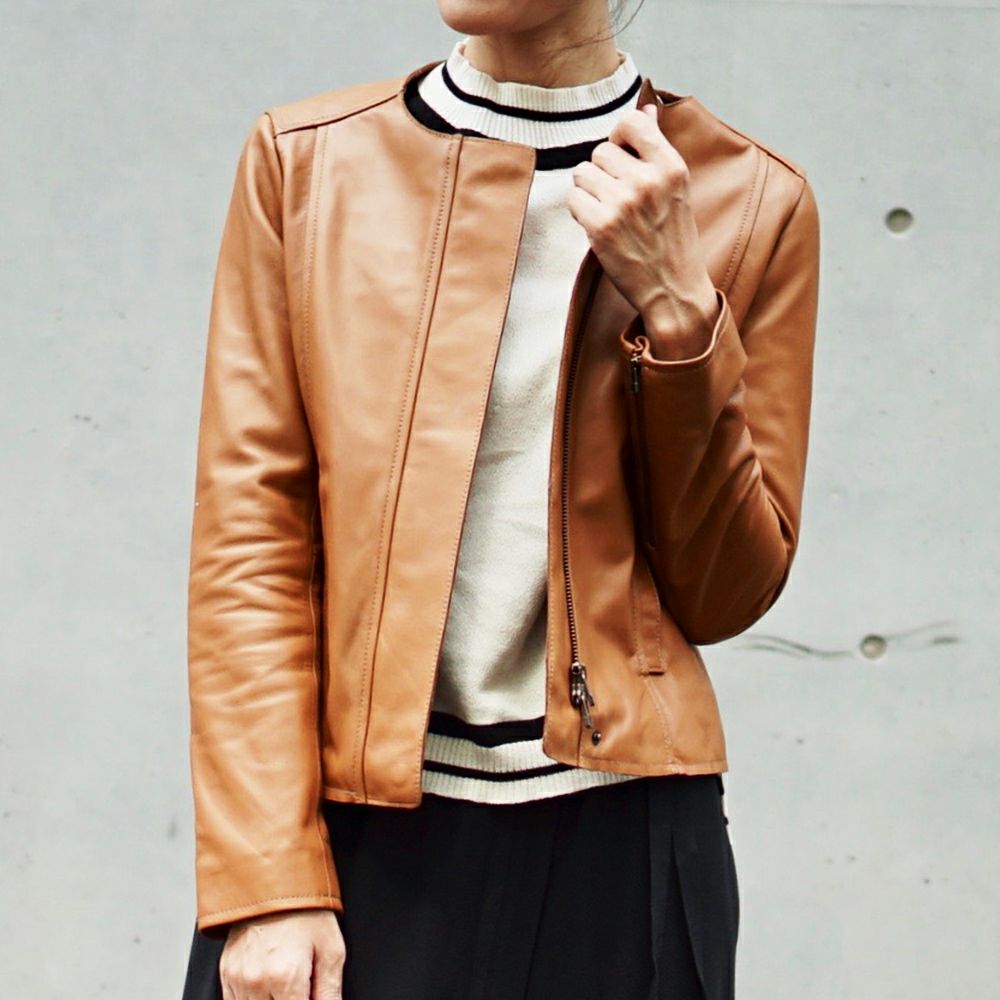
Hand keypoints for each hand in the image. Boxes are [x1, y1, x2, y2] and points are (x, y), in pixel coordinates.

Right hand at [219, 909, 345, 999]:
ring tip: (287, 983)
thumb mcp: (331, 949)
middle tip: (302, 987)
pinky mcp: (226, 973)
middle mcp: (256, 982)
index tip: (311, 994)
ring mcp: (237, 979)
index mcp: (285, 977)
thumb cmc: (305, 909)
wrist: (275, 878)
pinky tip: (270, 987)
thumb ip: (330, 992)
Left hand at [566, 103, 718, 356]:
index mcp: (671, 167)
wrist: (674, 289)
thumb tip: (646, 109)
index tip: (622, 156)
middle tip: (619, 199)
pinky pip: (573, 199)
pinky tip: (598, 226)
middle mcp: (647, 181)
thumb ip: (657, 148)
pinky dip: (580, 212)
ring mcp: (623, 204)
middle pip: (600, 151)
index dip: (619, 137)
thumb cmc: (673, 239)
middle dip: (603, 173)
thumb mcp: (676, 188)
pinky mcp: (601, 226)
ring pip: (582, 173)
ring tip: (609, 212)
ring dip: (589, 192)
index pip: (632, 123)